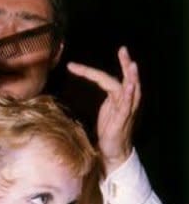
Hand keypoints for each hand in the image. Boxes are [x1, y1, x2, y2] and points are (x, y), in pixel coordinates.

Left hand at [67, 46, 140, 173]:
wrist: (113, 154)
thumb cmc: (108, 133)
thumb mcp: (103, 114)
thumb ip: (99, 102)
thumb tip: (79, 96)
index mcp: (116, 99)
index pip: (105, 80)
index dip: (89, 72)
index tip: (72, 65)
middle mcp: (124, 102)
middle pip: (125, 79)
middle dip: (125, 64)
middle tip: (123, 49)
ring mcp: (125, 112)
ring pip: (130, 90)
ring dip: (131, 77)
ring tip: (131, 64)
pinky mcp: (123, 121)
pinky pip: (127, 107)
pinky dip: (129, 95)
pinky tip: (129, 86)